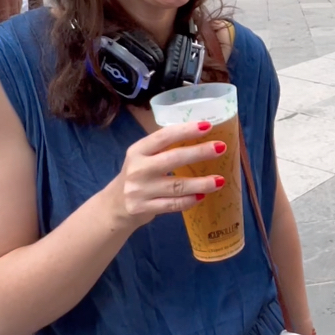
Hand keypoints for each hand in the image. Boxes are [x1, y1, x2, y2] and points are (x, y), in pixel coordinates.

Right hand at [106, 121, 228, 228]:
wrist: (114, 206)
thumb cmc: (137, 175)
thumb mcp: (142, 157)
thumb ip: (163, 149)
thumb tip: (202, 137)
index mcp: (138, 150)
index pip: (163, 136)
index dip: (185, 130)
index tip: (207, 126)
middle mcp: (137, 169)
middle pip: (172, 159)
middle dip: (199, 152)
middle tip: (221, 148)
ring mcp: (139, 190)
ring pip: (176, 186)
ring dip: (201, 183)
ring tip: (219, 180)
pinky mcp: (143, 208)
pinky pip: (172, 205)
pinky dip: (189, 201)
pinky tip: (203, 196)